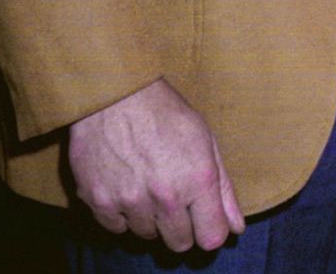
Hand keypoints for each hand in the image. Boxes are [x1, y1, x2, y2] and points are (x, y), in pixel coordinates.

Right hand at [68, 78, 245, 251]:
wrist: (116, 93)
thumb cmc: (165, 113)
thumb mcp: (206, 141)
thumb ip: (224, 190)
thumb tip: (237, 227)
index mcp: (197, 180)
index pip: (211, 239)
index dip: (210, 231)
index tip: (204, 220)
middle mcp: (165, 196)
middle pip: (179, 243)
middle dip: (181, 227)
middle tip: (174, 198)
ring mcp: (130, 201)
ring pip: (146, 234)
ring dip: (150, 217)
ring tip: (147, 183)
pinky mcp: (99, 201)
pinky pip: (116, 227)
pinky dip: (121, 213)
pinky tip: (125, 186)